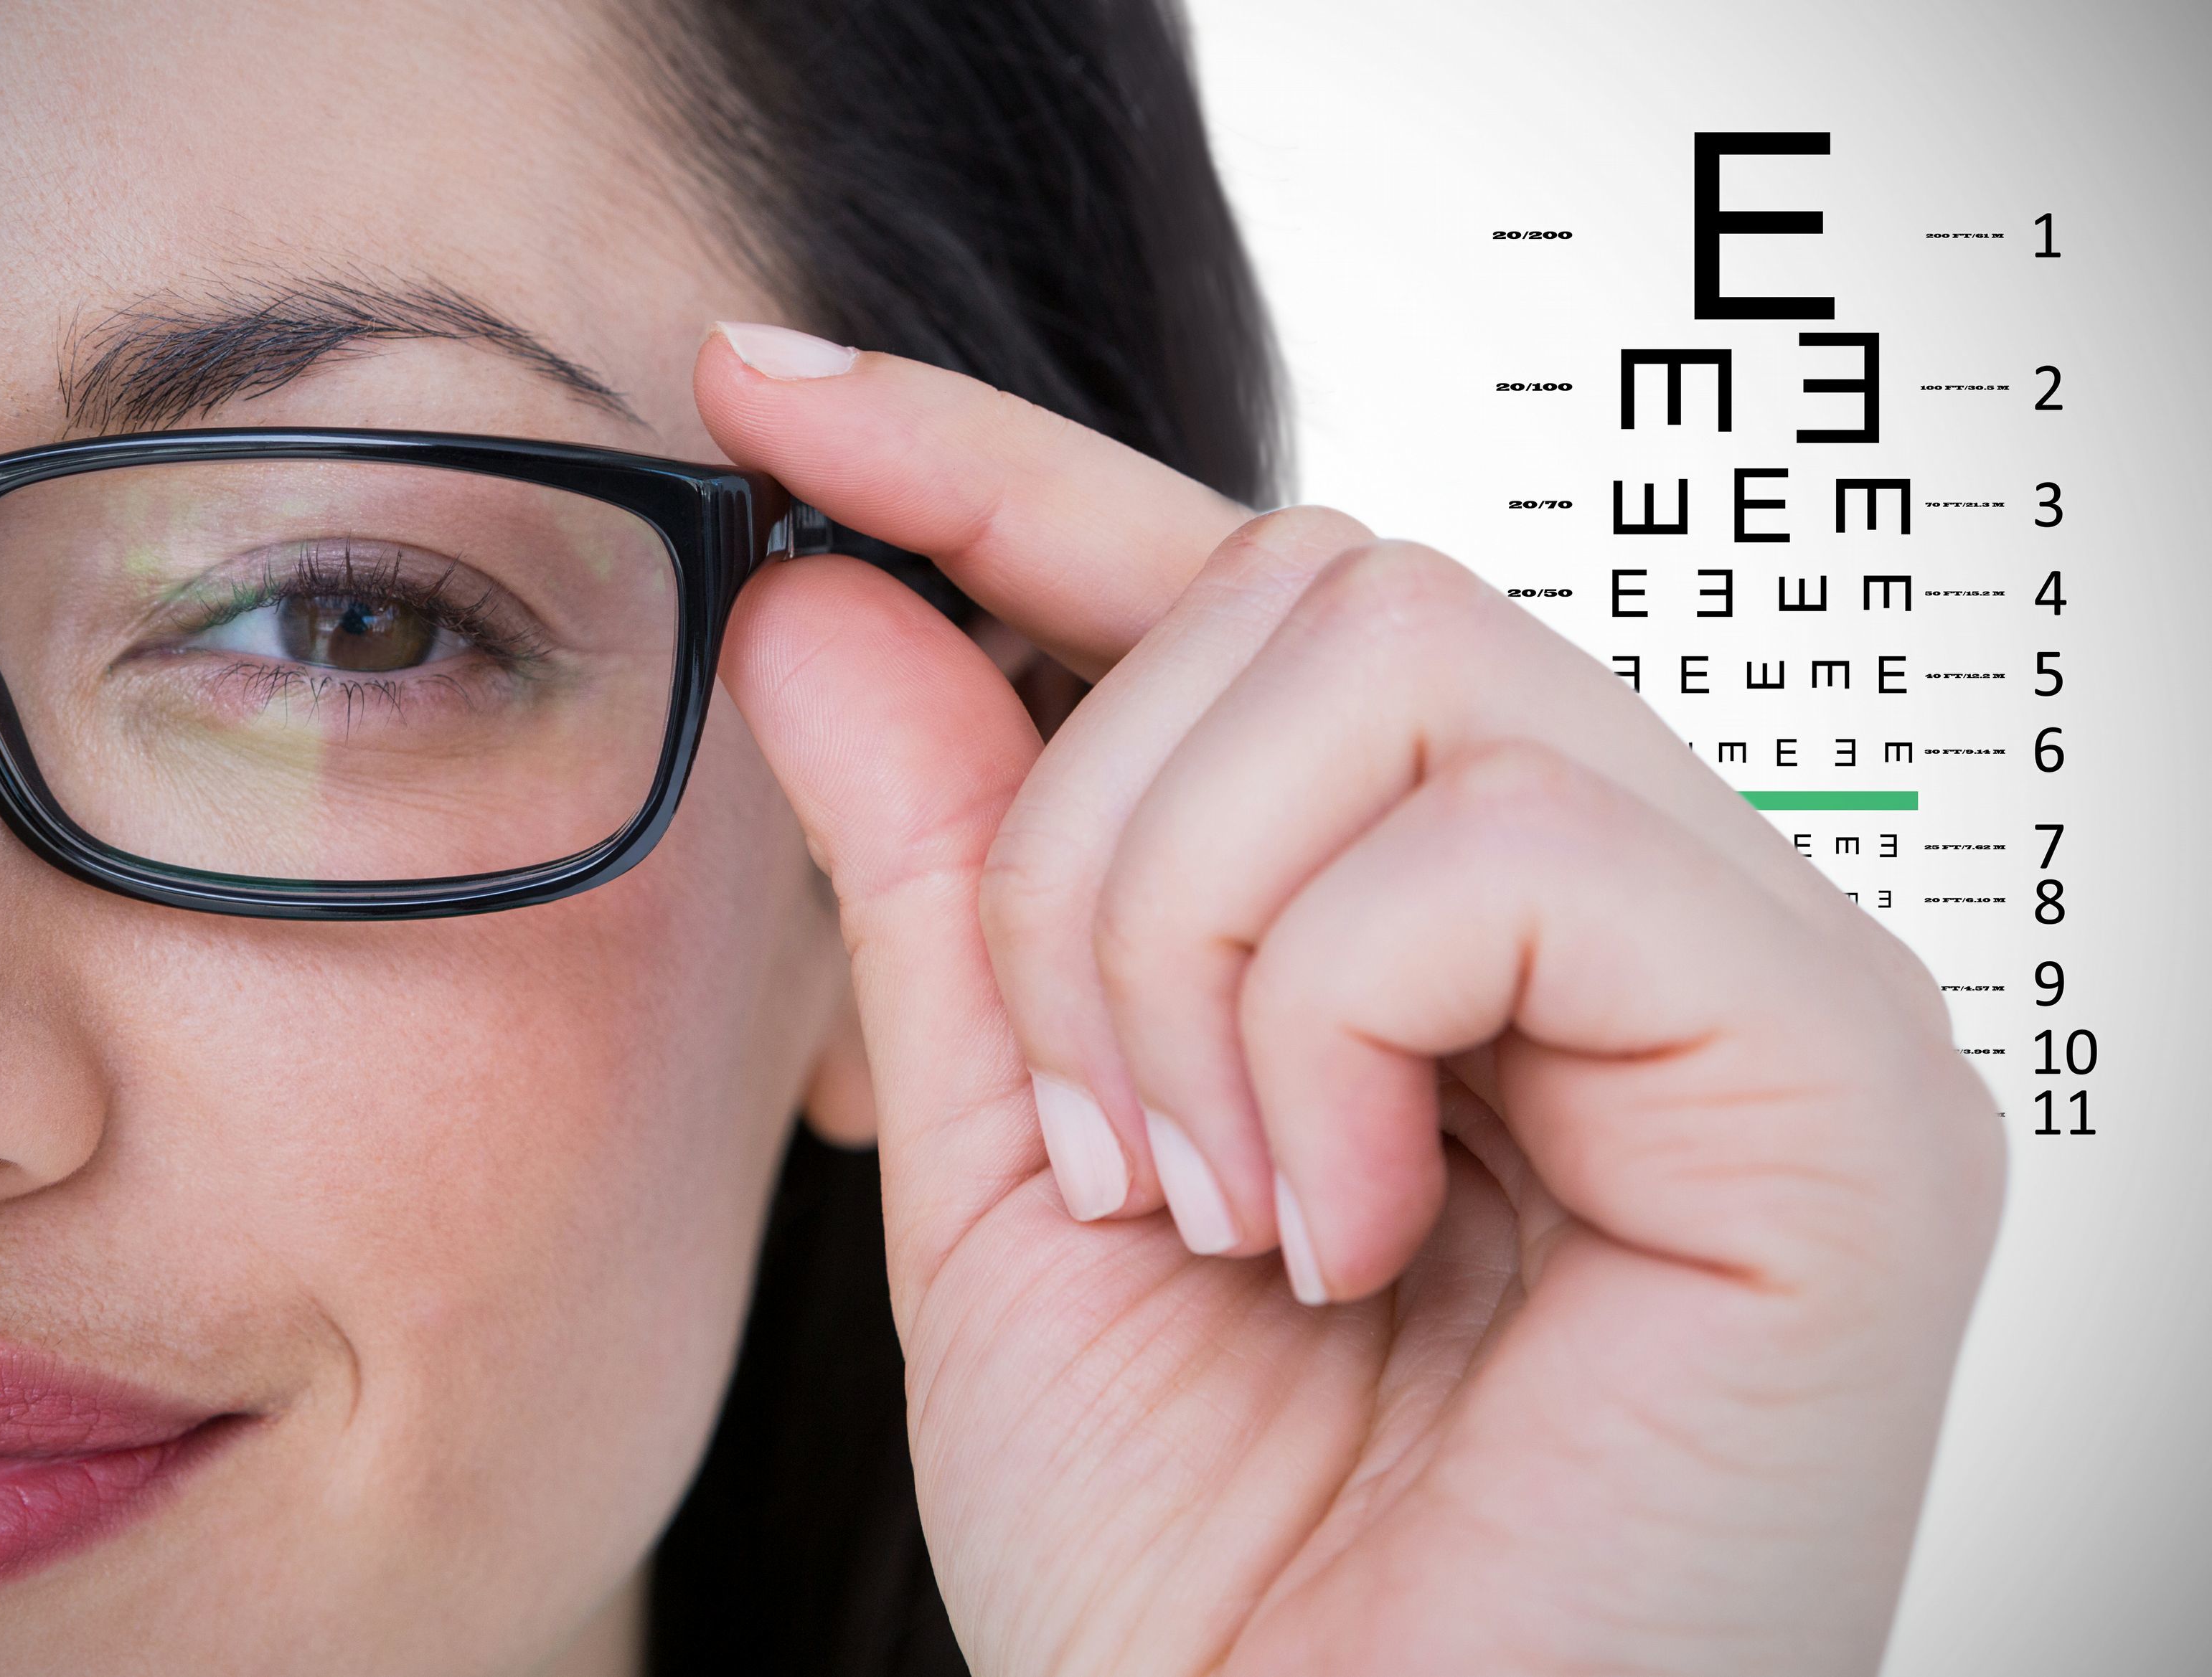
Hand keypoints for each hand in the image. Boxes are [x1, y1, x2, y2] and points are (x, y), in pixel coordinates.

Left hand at [695, 328, 2003, 1676]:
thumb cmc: (1199, 1572)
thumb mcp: (1009, 1166)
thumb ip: (951, 869)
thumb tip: (841, 583)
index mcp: (1475, 924)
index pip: (1245, 592)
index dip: (1008, 471)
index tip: (770, 386)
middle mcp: (1653, 906)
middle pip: (1319, 585)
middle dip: (1100, 845)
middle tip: (1100, 1135)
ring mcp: (1773, 973)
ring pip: (1394, 659)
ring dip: (1190, 937)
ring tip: (1210, 1203)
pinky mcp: (1851, 1075)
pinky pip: (1502, 847)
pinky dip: (1326, 1025)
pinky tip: (1330, 1231)